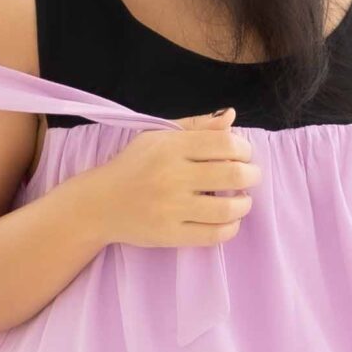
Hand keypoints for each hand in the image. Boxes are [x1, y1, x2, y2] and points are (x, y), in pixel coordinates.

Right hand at [86, 107, 262, 250]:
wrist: (99, 204)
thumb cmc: (133, 166)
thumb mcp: (158, 137)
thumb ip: (196, 127)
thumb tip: (231, 116)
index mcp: (171, 147)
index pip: (224, 143)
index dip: (244, 148)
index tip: (243, 155)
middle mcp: (172, 176)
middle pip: (232, 174)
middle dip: (252, 175)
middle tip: (251, 177)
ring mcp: (171, 208)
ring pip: (227, 208)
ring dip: (244, 203)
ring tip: (242, 200)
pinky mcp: (170, 235)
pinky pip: (214, 235)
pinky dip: (231, 227)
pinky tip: (230, 220)